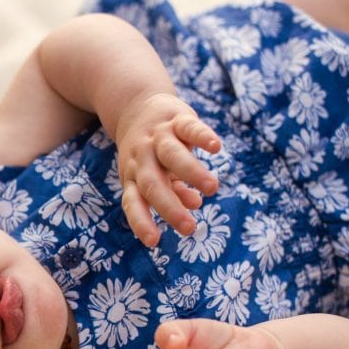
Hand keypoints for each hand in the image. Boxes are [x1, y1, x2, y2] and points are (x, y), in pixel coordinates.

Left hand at [114, 93, 221, 246]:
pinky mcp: (176, 118)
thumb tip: (193, 206)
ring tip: (212, 189)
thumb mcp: (155, 174)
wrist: (136, 105)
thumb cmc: (149, 152)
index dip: (141, 222)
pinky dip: (201, 137)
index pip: (132, 203)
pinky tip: (216, 148)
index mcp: (132, 177)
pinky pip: (188, 127)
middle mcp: (141, 159)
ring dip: (190, 173)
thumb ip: (173, 192)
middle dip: (169, 208)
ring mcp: (158, 137)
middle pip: (152, 184)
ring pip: (171, 155)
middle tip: (189, 228)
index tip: (154, 242)